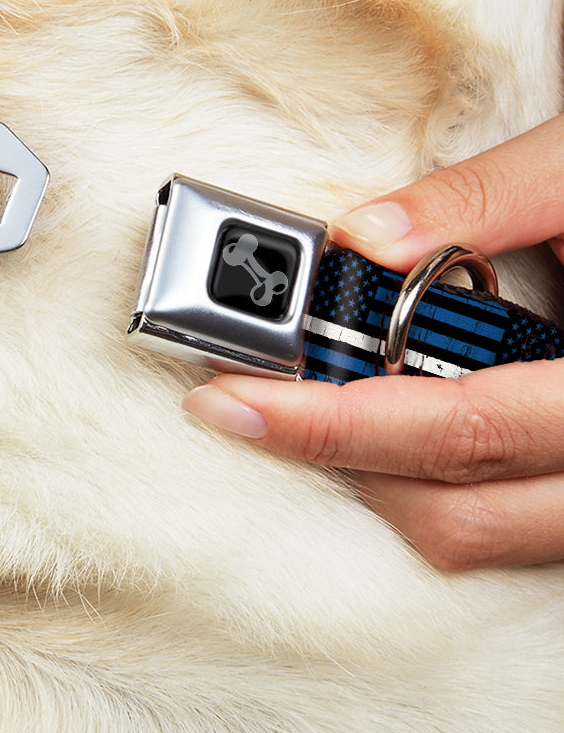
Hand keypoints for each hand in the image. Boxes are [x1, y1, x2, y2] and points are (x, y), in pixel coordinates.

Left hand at [184, 113, 563, 570]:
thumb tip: (363, 235)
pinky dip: (427, 482)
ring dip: (376, 479)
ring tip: (303, 409)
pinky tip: (383, 421)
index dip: (331, 423)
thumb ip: (483, 198)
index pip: (458, 428)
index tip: (232, 400)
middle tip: (243, 402)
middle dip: (331, 457)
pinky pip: (501, 522)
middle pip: (454, 508)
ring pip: (476, 533)